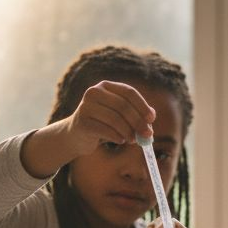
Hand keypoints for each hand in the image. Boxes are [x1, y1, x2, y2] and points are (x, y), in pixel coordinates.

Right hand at [22, 80, 156, 177]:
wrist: (75, 136)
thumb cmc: (101, 124)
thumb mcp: (118, 115)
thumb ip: (134, 114)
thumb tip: (151, 118)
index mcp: (105, 86)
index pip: (128, 92)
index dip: (142, 105)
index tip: (152, 119)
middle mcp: (94, 92)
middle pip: (123, 106)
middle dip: (138, 122)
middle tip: (148, 135)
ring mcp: (85, 106)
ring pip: (115, 119)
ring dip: (128, 132)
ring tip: (133, 140)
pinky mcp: (82, 122)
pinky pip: (105, 130)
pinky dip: (118, 137)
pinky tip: (121, 141)